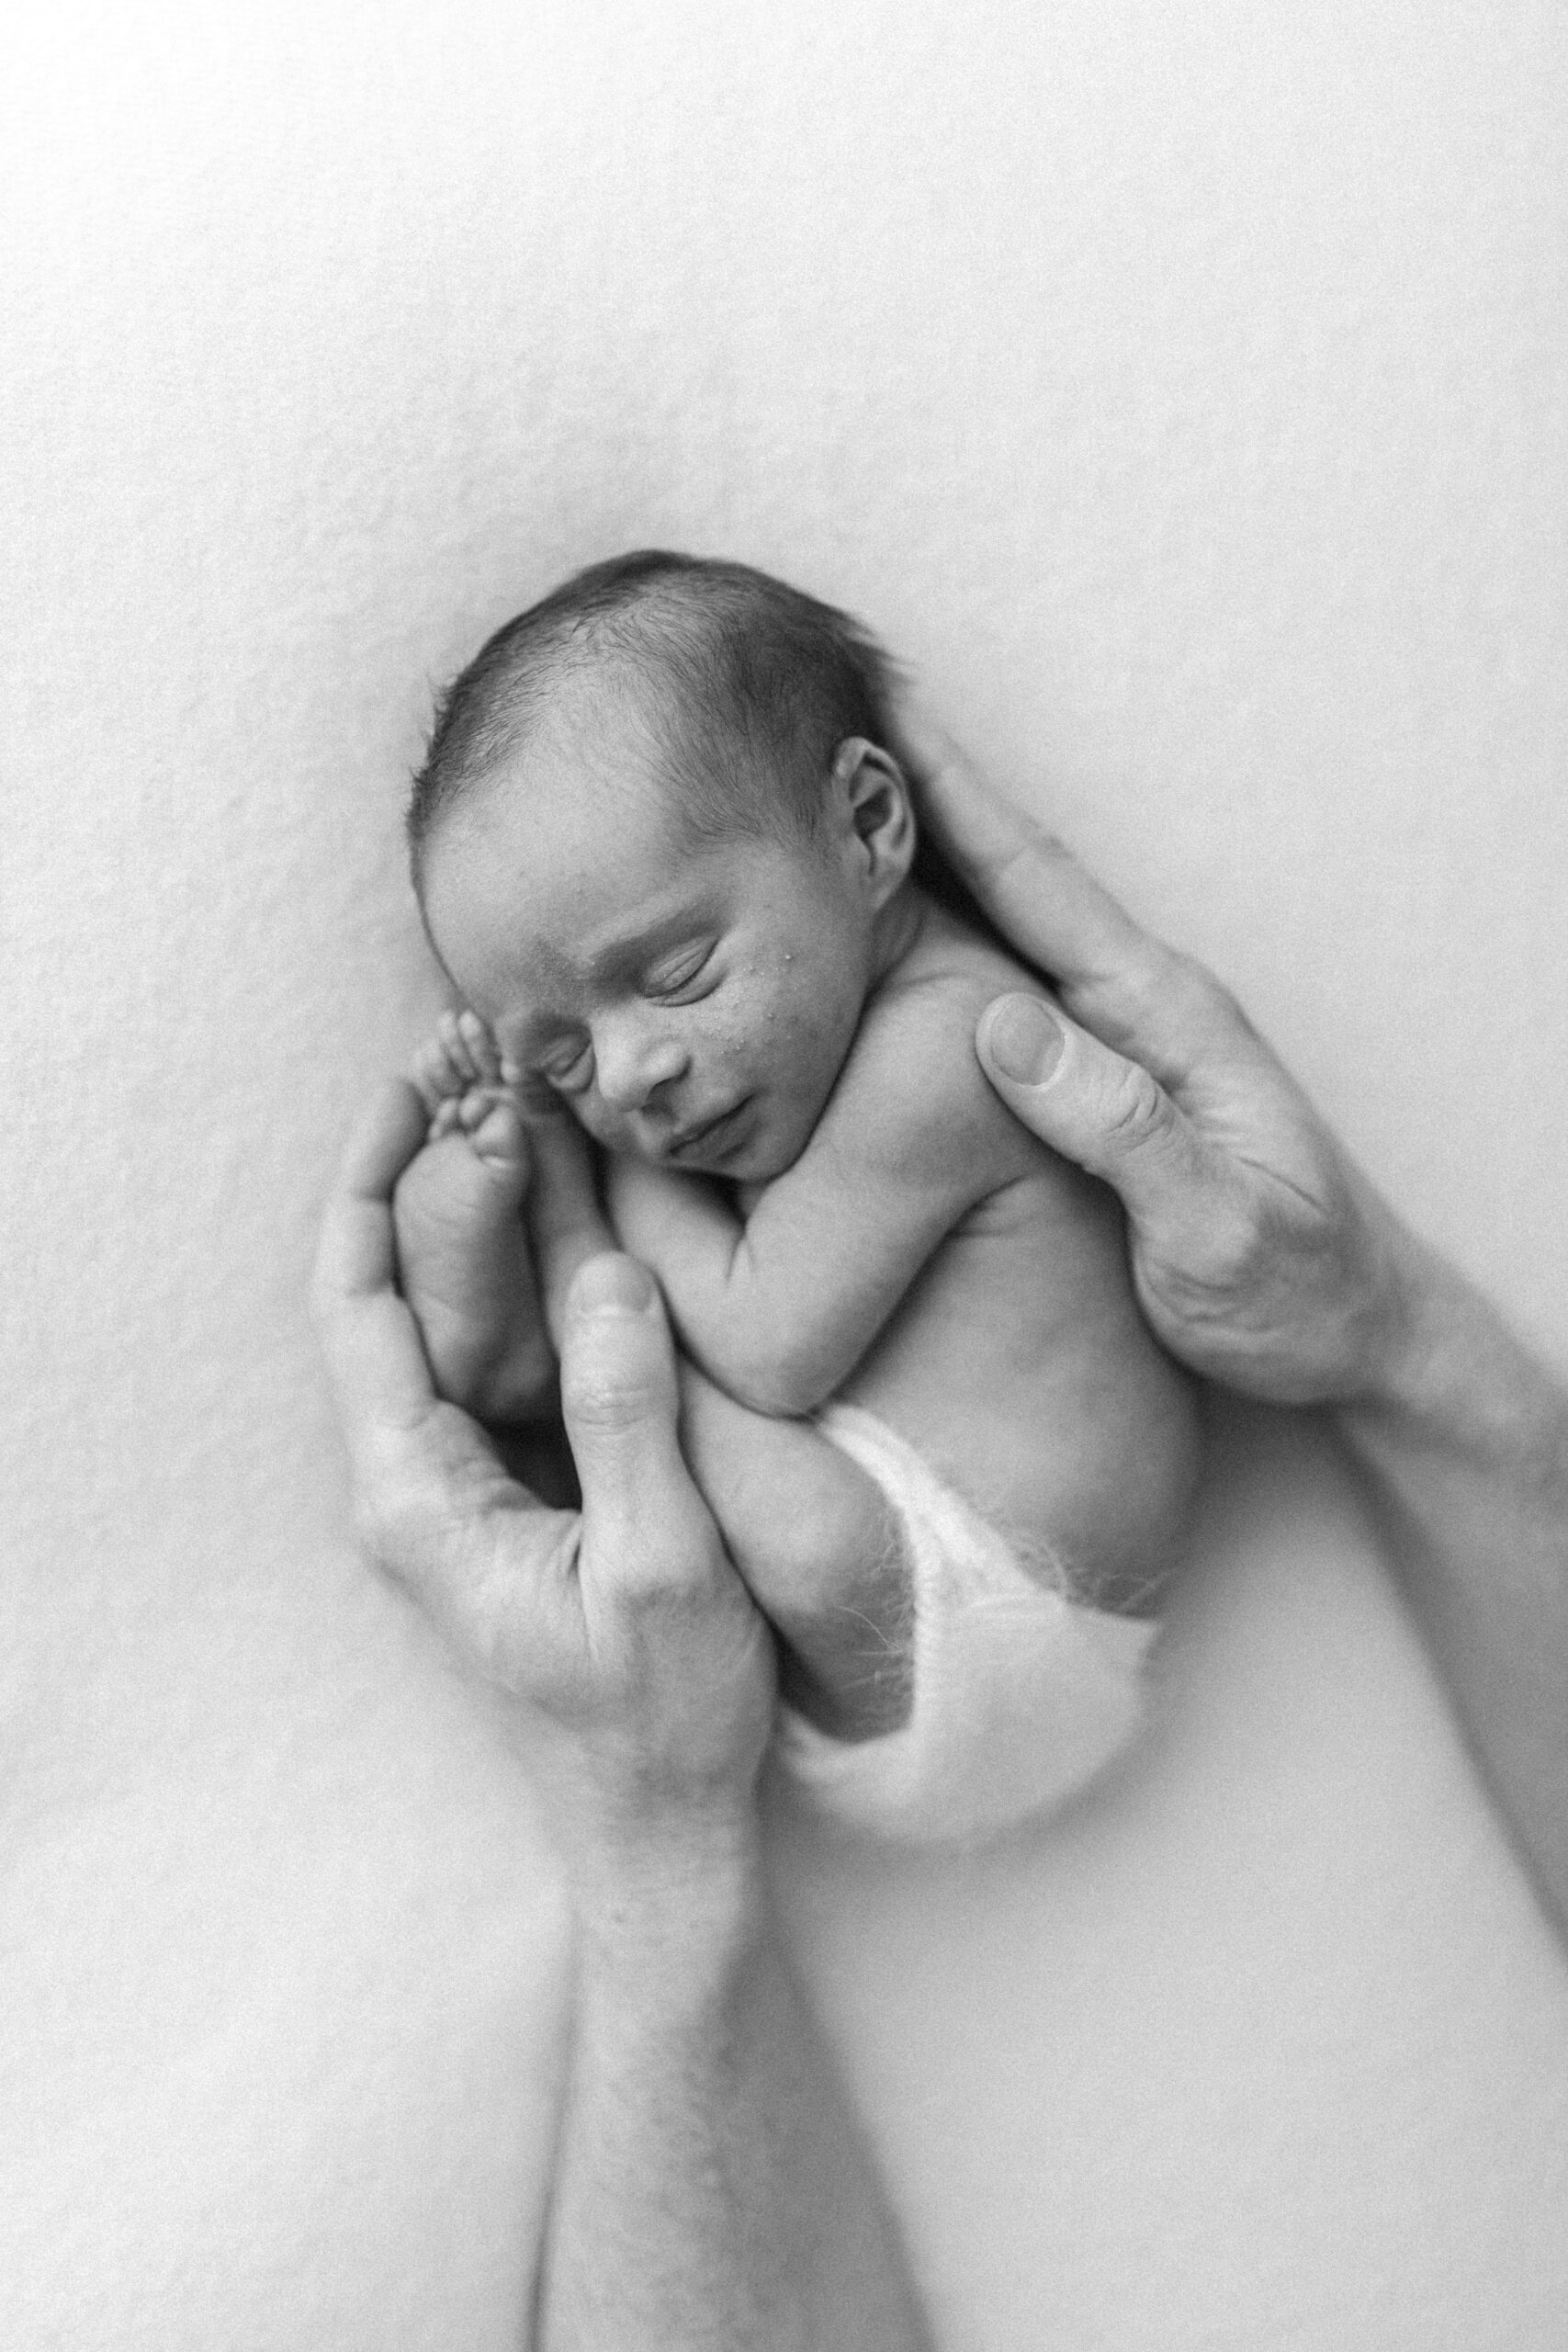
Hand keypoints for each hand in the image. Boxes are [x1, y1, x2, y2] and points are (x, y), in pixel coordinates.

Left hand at [312, 1084, 775, 1882]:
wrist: (664, 1830)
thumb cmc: (657, 1724)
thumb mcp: (661, 1571)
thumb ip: (627, 1420)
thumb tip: (609, 1270)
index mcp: (419, 1497)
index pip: (360, 1307)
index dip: (373, 1183)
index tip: (411, 1083)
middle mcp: (422, 1475)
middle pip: (403, 1286)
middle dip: (434, 1161)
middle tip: (482, 1051)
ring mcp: (471, 1476)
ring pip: (461, 1307)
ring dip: (489, 1202)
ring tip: (525, 1088)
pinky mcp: (523, 1481)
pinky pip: (519, 1349)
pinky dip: (544, 1266)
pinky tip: (583, 1197)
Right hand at [903, 708, 1414, 1405]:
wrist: (1360, 1336)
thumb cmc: (1299, 1292)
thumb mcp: (1219, 1229)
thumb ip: (1122, 1128)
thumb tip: (998, 1024)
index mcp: (1164, 1019)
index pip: (1042, 885)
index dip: (959, 796)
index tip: (886, 708)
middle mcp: (1139, 1007)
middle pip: (1013, 875)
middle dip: (926, 786)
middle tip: (835, 708)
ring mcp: (1122, 1039)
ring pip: (1004, 923)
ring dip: (929, 850)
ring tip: (837, 790)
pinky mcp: (1105, 1081)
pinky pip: (1005, 982)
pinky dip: (948, 932)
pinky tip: (895, 925)